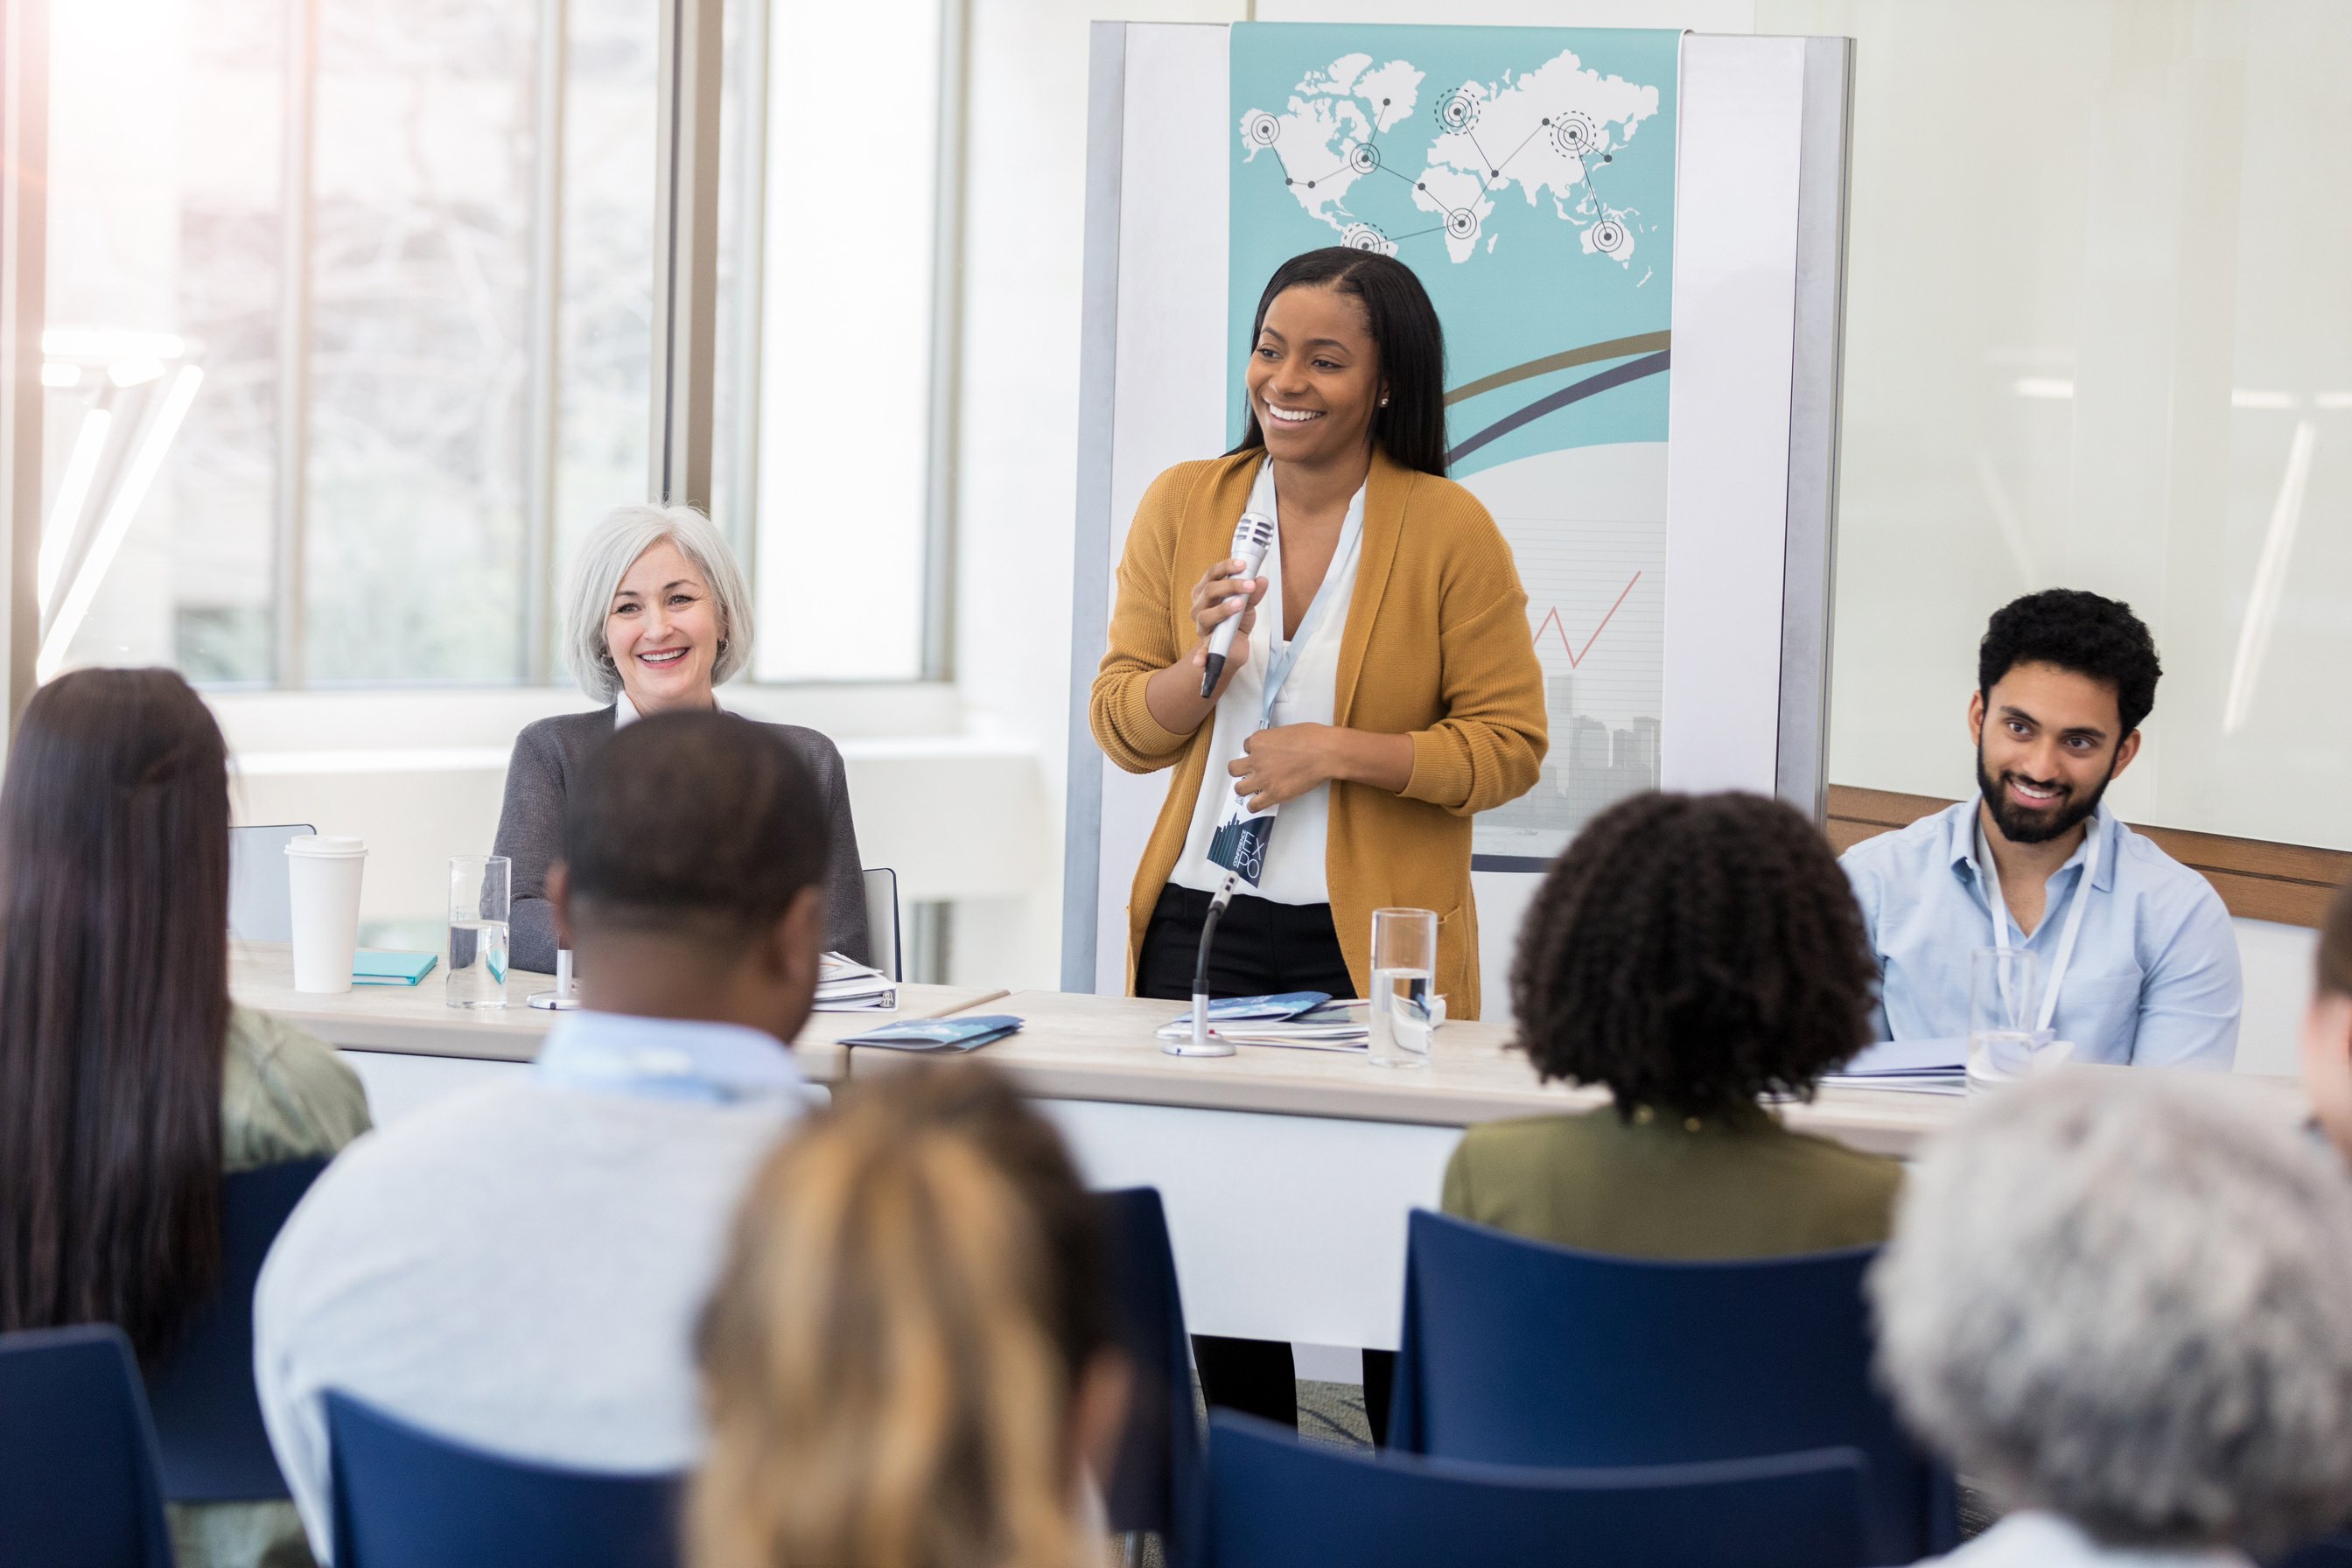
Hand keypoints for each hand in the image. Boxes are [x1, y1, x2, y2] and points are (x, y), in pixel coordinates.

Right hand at [1185, 557, 1268, 689]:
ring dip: (1222, 609)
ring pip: (1205, 615)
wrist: (1233, 646)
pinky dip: (1201, 656)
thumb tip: (1261, 580)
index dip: (1226, 567)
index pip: (1211, 574)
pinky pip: (1202, 651)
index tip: (1243, 565)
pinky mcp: (1207, 646)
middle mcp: (1199, 607)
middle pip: (1209, 591)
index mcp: (1206, 592)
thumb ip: (1253, 592)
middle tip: (1250, 585)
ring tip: (1240, 605)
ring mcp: (1201, 627)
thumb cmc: (1236, 620)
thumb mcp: (1248, 604)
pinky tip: (1201, 662)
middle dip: (1230, 585)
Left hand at [1230, 723, 1334, 811]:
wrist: (1325, 753)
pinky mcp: (1273, 794)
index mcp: (1259, 741)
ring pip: (1239, 788)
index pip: (1247, 746)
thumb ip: (1276, 741)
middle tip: (1251, 773)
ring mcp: (1263, 778)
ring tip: (1253, 789)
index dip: (1255, 752)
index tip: (1264, 755)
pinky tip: (1259, 804)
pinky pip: (1253, 805)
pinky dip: (1254, 806)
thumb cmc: (1313, 737)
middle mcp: (1256, 759)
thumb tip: (1277, 748)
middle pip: (1234, 769)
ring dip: (1245, 788)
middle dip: (1241, 771)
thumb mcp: (1287, 731)